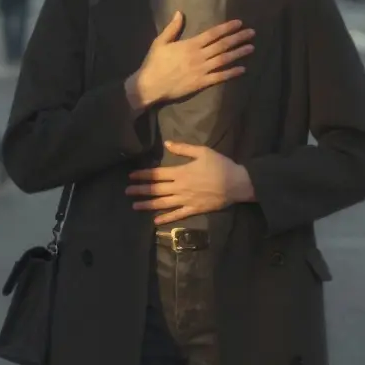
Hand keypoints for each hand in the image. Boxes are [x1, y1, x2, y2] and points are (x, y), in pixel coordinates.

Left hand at [126, 142, 253, 225]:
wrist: (237, 183)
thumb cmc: (220, 165)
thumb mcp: (202, 151)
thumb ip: (183, 148)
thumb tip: (166, 144)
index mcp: (181, 172)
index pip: (157, 174)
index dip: (143, 175)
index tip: (131, 176)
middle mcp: (180, 187)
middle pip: (156, 189)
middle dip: (140, 190)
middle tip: (126, 191)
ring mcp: (186, 200)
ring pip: (163, 203)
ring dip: (147, 204)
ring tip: (134, 205)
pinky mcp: (194, 210)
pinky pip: (177, 215)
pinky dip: (165, 218)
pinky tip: (155, 220)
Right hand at [128, 13, 253, 107]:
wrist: (150, 85)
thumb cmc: (154, 63)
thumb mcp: (160, 42)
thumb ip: (172, 28)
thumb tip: (179, 12)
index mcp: (190, 44)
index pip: (213, 34)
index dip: (227, 28)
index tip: (239, 23)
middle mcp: (198, 56)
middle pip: (222, 45)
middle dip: (238, 38)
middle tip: (252, 33)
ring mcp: (201, 70)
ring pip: (224, 60)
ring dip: (238, 53)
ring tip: (251, 48)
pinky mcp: (201, 83)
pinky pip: (219, 77)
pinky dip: (231, 73)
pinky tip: (242, 69)